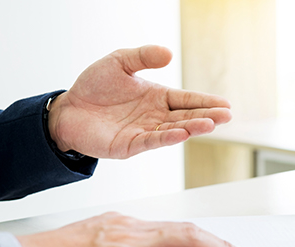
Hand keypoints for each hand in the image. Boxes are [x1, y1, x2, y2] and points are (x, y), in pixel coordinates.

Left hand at [47, 45, 231, 158]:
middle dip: (207, 116)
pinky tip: (182, 133)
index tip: (226, 104)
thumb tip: (169, 53)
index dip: (206, 102)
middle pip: (186, 116)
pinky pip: (152, 141)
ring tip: (210, 124)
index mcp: (157, 97)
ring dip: (192, 127)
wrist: (68, 109)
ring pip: (174, 130)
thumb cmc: (94, 86)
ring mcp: (144, 132)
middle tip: (227, 116)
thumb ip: (143, 57)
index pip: (186, 99)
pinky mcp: (130, 145)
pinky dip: (167, 138)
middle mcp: (155, 116)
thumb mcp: (119, 62)